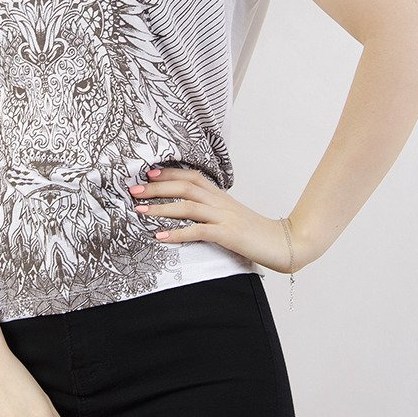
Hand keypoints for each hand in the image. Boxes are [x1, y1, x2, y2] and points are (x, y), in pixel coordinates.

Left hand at [129, 166, 312, 272]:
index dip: (169, 173)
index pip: (191, 176)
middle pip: (184, 186)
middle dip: (157, 187)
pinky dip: (177, 233)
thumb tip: (189, 209)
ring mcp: (224, 217)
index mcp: (220, 195)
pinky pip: (198, 231)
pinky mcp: (227, 234)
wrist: (283, 243)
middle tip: (134, 190)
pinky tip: (160, 236)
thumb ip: (212, 209)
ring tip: (140, 211)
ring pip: (187, 206)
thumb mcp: (231, 214)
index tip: (148, 173)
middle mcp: (220, 201)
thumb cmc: (254, 231)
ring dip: (161, 207)